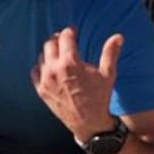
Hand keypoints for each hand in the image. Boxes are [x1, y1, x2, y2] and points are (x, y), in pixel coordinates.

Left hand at [31, 27, 120, 142]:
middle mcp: (54, 70)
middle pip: (49, 44)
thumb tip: (118, 36)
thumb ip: (110, 53)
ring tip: (58, 52)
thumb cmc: (99, 97)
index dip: (69, 32)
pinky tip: (49, 66)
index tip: (73, 31)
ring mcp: (45, 80)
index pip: (65, 37)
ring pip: (41, 57)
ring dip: (49, 52)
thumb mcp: (108, 74)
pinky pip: (35, 71)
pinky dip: (41, 66)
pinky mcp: (41, 90)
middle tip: (64, 39)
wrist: (88, 122)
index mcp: (70, 63)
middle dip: (57, 39)